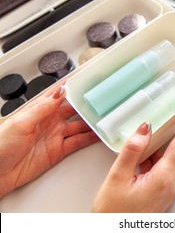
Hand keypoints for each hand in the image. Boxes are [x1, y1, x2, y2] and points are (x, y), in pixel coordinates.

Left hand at [0, 83, 98, 198]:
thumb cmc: (0, 146)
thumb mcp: (21, 122)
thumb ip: (43, 107)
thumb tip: (60, 92)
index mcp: (39, 110)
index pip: (60, 94)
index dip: (73, 88)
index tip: (88, 81)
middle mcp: (49, 121)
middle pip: (73, 110)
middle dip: (87, 105)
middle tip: (103, 101)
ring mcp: (55, 136)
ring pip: (79, 126)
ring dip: (91, 123)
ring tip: (105, 118)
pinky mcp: (58, 151)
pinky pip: (78, 142)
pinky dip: (89, 139)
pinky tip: (98, 135)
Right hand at [92, 105, 174, 212]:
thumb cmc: (113, 214)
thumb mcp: (117, 177)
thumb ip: (133, 150)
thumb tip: (144, 129)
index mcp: (163, 179)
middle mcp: (170, 185)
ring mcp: (168, 190)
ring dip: (173, 145)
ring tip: (163, 131)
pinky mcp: (162, 194)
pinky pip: (168, 169)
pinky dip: (162, 157)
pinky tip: (148, 154)